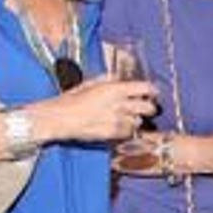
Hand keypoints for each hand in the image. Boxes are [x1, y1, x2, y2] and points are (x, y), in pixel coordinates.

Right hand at [33, 75, 156, 142]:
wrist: (59, 119)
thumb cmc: (70, 100)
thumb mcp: (89, 83)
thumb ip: (107, 80)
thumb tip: (118, 77)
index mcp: (115, 89)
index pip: (145, 88)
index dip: (152, 90)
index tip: (153, 92)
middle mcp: (120, 104)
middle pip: (149, 107)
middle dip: (149, 107)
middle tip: (145, 108)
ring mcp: (118, 120)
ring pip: (139, 122)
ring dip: (135, 120)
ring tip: (124, 118)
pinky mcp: (114, 134)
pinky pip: (128, 133)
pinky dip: (126, 131)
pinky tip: (117, 127)